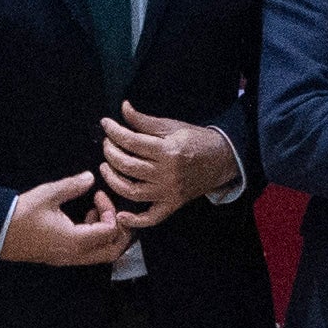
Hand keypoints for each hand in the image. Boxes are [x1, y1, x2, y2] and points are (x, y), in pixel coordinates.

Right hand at [0, 171, 134, 268]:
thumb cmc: (21, 214)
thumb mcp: (48, 195)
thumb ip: (72, 186)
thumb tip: (89, 178)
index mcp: (76, 241)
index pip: (109, 231)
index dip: (110, 211)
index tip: (98, 196)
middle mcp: (75, 254)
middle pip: (112, 251)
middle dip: (120, 232)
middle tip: (114, 211)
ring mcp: (68, 259)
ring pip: (100, 254)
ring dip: (105, 234)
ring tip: (95, 212)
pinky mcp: (61, 257)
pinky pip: (87, 253)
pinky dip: (93, 238)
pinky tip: (83, 220)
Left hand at [96, 103, 237, 223]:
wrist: (222, 159)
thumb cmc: (196, 140)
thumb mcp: (172, 126)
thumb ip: (145, 121)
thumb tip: (123, 108)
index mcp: (168, 151)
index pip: (132, 142)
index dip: (114, 131)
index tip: (105, 124)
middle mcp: (167, 174)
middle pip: (128, 166)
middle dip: (110, 152)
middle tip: (107, 144)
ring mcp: (169, 192)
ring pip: (132, 192)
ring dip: (113, 180)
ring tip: (106, 167)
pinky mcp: (172, 204)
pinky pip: (151, 218)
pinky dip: (135, 220)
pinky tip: (121, 215)